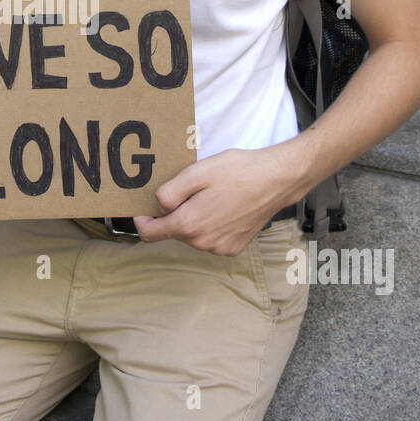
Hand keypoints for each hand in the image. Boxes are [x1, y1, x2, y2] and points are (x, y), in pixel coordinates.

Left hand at [132, 144, 299, 255]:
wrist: (276, 180)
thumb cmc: (239, 172)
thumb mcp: (196, 173)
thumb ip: (170, 192)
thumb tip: (156, 207)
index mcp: (190, 224)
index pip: (150, 234)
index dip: (143, 221)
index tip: (144, 210)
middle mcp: (203, 242)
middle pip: (173, 233)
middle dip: (175, 215)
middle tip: (191, 192)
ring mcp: (220, 248)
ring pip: (193, 236)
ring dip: (194, 220)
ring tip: (212, 198)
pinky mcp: (233, 247)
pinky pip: (210, 239)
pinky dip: (211, 226)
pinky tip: (224, 208)